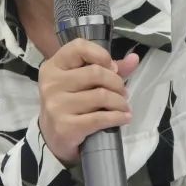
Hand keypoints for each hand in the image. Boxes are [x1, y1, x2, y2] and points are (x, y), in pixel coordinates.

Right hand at [38, 39, 139, 164]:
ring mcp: (57, 105)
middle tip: (123, 92)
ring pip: (101, 96)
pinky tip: (124, 118)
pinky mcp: (65, 127)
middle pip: (95, 73)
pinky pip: (100, 118)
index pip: (78, 47)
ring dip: (120, 102)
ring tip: (123, 106)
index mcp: (54, 66)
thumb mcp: (82, 82)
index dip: (101, 54)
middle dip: (116, 83)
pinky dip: (118, 117)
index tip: (112, 68)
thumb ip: (107, 68)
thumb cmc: (70, 104)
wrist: (53, 138)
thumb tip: (134, 58)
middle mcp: (52, 83)